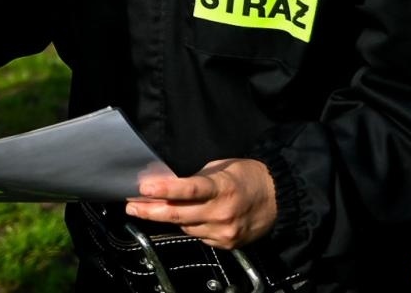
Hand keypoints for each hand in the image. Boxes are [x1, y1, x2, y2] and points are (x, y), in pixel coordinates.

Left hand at [125, 157, 276, 249]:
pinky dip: (189, 227)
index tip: (143, 189)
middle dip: (150, 211)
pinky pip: (198, 236)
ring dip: (168, 218)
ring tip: (150, 209)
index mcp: (221, 187)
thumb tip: (169, 185)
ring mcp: (224, 231)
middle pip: (178, 214)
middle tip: (131, 207)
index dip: (164, 189)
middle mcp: (222, 212)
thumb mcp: (220, 168)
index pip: (188, 189)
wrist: (279, 198)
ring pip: (185, 227)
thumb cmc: (247, 177)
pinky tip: (185, 218)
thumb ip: (196, 179)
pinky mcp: (226, 243)